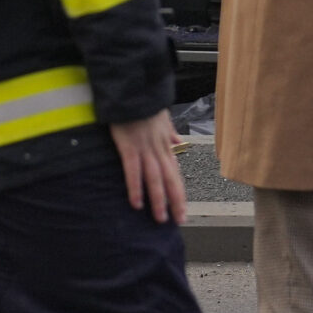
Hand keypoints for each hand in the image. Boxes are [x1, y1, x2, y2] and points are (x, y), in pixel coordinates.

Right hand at [110, 111, 188, 225]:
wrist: (134, 90)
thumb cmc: (146, 104)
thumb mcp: (164, 117)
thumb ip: (171, 132)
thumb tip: (179, 142)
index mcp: (166, 144)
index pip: (176, 173)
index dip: (180, 192)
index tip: (183, 209)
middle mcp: (160, 149)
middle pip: (171, 179)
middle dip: (176, 201)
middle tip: (178, 221)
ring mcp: (145, 149)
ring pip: (155, 179)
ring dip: (159, 200)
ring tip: (160, 219)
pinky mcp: (129, 147)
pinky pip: (134, 171)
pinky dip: (136, 188)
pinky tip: (137, 203)